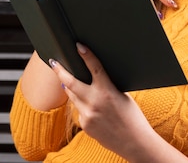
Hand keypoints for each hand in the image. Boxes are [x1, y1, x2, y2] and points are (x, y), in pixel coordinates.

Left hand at [49, 43, 156, 159]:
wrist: (133, 142)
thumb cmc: (132, 117)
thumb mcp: (122, 96)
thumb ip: (107, 86)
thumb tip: (94, 77)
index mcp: (107, 91)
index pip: (94, 68)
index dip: (86, 55)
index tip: (78, 46)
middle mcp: (94, 102)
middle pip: (70, 83)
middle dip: (60, 71)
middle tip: (53, 62)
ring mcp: (87, 115)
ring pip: (73, 97)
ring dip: (71, 89)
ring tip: (68, 80)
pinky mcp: (85, 125)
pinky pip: (79, 111)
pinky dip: (83, 106)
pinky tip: (93, 109)